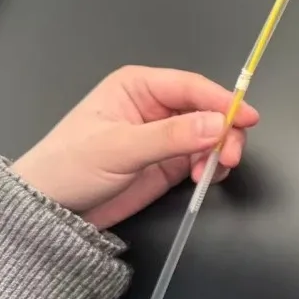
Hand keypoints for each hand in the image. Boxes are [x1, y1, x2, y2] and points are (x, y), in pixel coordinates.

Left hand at [10, 66, 258, 229]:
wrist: (51, 211)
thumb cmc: (70, 167)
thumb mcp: (119, 148)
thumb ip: (170, 136)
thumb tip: (217, 125)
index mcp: (139, 86)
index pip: (191, 87)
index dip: (223, 100)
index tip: (247, 118)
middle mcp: (158, 106)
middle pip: (209, 110)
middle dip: (224, 132)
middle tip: (228, 157)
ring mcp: (167, 134)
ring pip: (212, 135)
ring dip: (219, 152)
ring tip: (207, 173)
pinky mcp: (171, 161)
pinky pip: (205, 158)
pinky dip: (212, 167)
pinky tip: (202, 178)